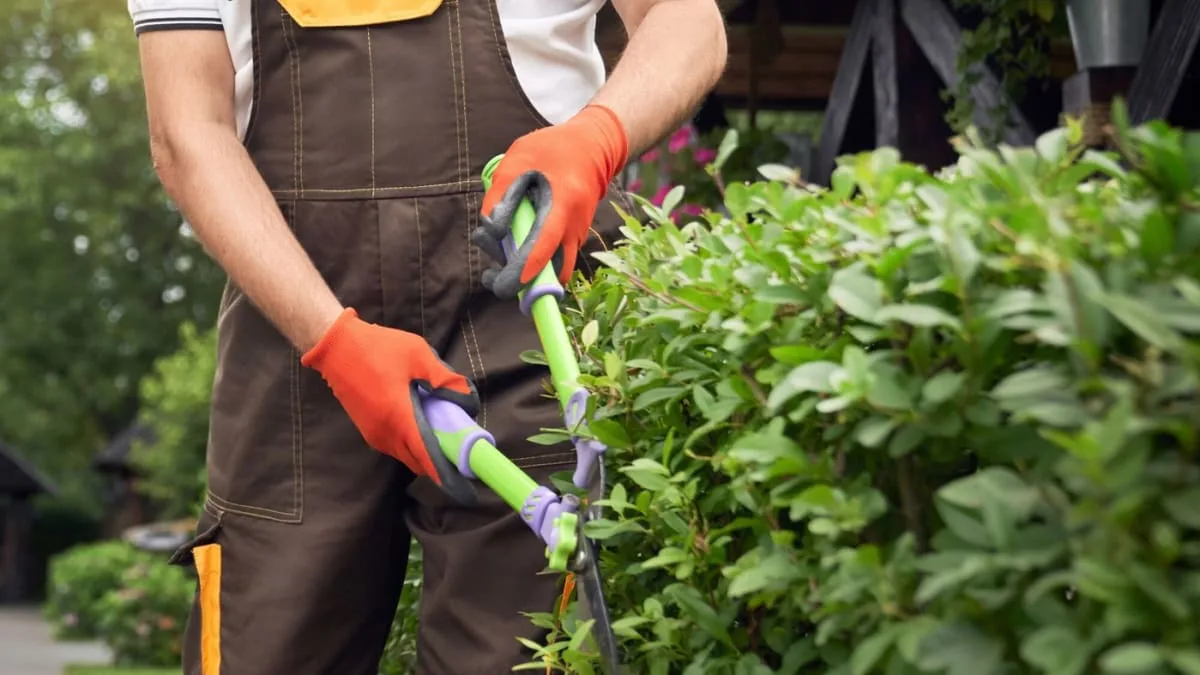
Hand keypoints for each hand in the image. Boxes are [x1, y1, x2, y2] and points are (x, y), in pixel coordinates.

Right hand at [301, 307, 477, 503]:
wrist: (335, 346)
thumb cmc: (378, 348)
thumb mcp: (418, 355)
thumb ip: (444, 379)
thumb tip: (466, 400)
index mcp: (399, 418)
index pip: (426, 457)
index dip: (446, 470)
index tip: (464, 475)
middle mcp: (385, 434)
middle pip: (417, 461)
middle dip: (440, 461)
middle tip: (460, 449)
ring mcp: (373, 434)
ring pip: (405, 455)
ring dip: (424, 452)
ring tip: (444, 435)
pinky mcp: (367, 430)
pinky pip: (395, 446)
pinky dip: (411, 445)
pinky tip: (422, 426)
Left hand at [475, 104, 628, 297]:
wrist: (592, 149)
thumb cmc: (552, 150)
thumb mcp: (518, 160)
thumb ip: (500, 194)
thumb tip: (490, 232)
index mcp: (562, 203)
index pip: (545, 243)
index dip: (527, 267)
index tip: (509, 285)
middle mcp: (575, 226)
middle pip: (553, 271)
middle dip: (524, 283)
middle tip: (491, 277)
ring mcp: (578, 235)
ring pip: (554, 269)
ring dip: (528, 273)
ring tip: (498, 257)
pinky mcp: (575, 238)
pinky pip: (554, 259)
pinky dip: (535, 260)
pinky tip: (515, 241)